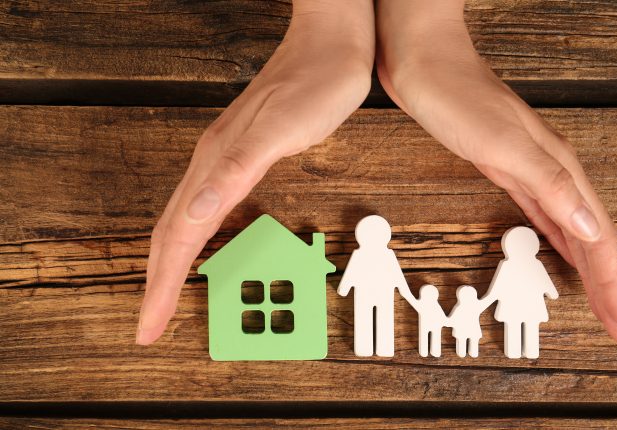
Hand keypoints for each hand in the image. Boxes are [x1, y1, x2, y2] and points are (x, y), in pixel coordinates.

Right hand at [136, 1, 374, 344]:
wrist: (333, 45)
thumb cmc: (314, 85)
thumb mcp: (280, 130)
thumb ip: (234, 171)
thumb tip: (193, 214)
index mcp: (216, 163)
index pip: (178, 238)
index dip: (161, 285)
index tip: (149, 325)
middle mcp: (214, 163)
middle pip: (173, 234)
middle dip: (159, 283)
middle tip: (150, 324)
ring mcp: (227, 159)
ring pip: (188, 223)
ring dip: (174, 264)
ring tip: (167, 295)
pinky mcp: (246, 157)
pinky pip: (211, 210)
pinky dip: (201, 240)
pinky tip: (207, 247)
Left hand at [376, 0, 616, 342]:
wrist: (421, 61)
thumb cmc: (456, 95)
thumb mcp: (501, 143)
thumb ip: (549, 184)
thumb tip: (591, 229)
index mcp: (558, 169)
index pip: (598, 238)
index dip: (613, 284)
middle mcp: (551, 172)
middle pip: (591, 239)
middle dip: (608, 284)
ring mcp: (530, 171)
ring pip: (571, 230)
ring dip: (588, 267)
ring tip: (600, 299)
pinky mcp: (505, 170)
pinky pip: (543, 217)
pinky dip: (558, 243)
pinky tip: (560, 251)